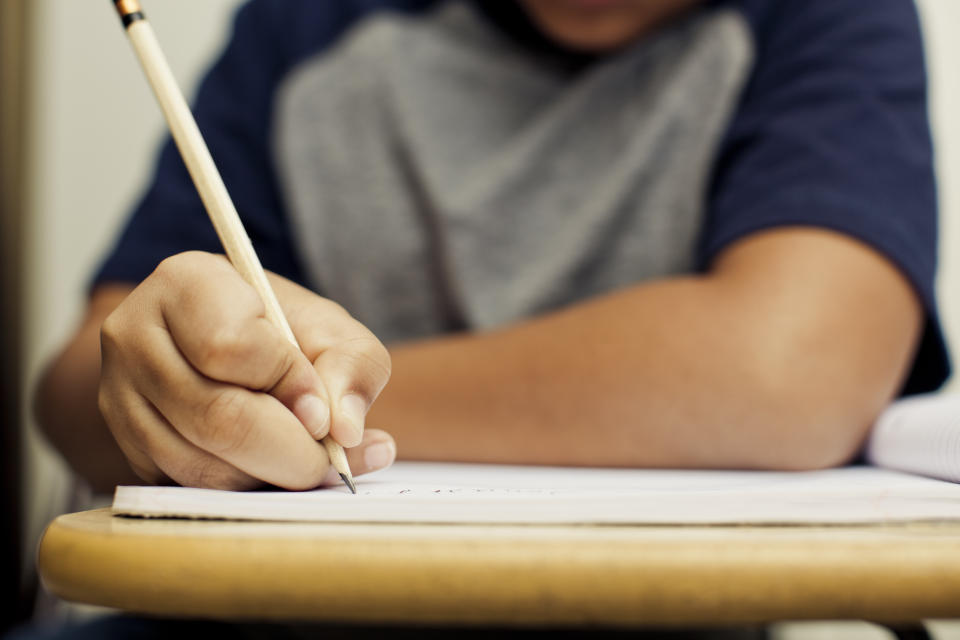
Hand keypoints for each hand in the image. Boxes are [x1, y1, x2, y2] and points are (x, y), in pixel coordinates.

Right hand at [98, 251, 393, 489]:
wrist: (236, 349)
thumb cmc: (288, 333)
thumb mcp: (334, 331)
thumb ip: (353, 367)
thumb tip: (345, 429)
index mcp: (185, 282)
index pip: (230, 347)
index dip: (288, 385)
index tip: (322, 407)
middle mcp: (135, 336)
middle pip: (214, 417)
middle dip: (289, 451)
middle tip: (330, 461)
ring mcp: (119, 396)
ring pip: (199, 465)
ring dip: (268, 477)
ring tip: (307, 462)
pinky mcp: (126, 447)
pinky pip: (186, 488)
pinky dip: (243, 491)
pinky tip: (274, 471)